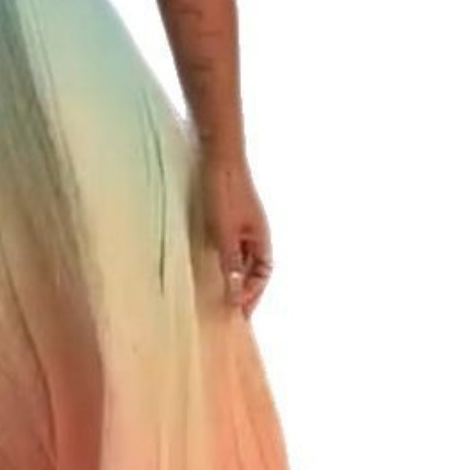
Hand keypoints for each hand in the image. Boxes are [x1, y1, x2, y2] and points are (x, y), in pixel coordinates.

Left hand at [201, 151, 273, 315]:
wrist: (217, 155)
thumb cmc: (224, 190)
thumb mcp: (224, 232)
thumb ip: (229, 262)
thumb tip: (234, 295)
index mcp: (261, 238)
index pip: (263, 275)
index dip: (253, 294)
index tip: (238, 314)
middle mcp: (254, 233)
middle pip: (253, 270)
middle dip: (244, 292)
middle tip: (230, 315)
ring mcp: (240, 225)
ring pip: (240, 260)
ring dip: (232, 278)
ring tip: (219, 298)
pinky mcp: (225, 218)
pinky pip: (227, 248)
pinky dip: (222, 262)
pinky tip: (208, 269)